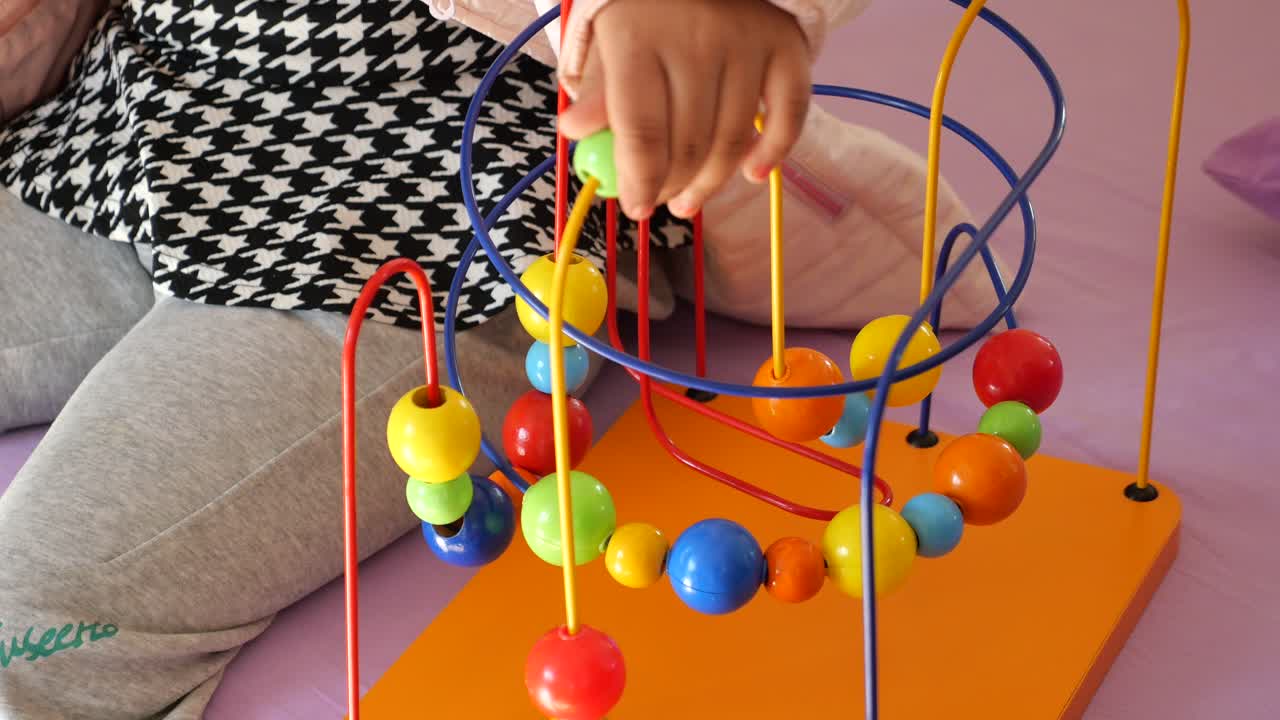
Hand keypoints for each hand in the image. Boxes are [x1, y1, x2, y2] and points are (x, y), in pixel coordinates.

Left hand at [558, 0, 810, 220]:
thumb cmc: (648, 10)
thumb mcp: (610, 40)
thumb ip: (597, 92)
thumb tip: (576, 133)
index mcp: (640, 37)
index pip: (643, 130)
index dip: (640, 181)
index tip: (636, 208)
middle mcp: (697, 38)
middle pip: (690, 143)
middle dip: (673, 188)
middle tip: (663, 202)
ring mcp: (747, 43)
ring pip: (733, 140)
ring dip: (712, 184)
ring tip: (691, 200)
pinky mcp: (787, 47)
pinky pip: (788, 115)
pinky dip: (773, 152)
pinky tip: (753, 175)